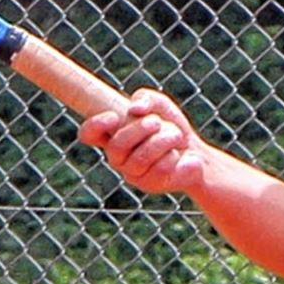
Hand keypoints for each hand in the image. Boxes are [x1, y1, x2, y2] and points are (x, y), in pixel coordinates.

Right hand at [78, 88, 203, 194]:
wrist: (195, 152)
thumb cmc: (170, 126)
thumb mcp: (160, 105)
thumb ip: (146, 98)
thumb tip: (134, 109)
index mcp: (112, 135)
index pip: (89, 134)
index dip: (95, 125)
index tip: (115, 116)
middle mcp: (117, 157)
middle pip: (117, 146)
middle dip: (139, 130)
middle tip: (157, 122)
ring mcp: (132, 174)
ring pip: (140, 159)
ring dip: (163, 140)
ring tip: (176, 135)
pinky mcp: (149, 185)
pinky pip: (159, 169)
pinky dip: (174, 156)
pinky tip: (178, 155)